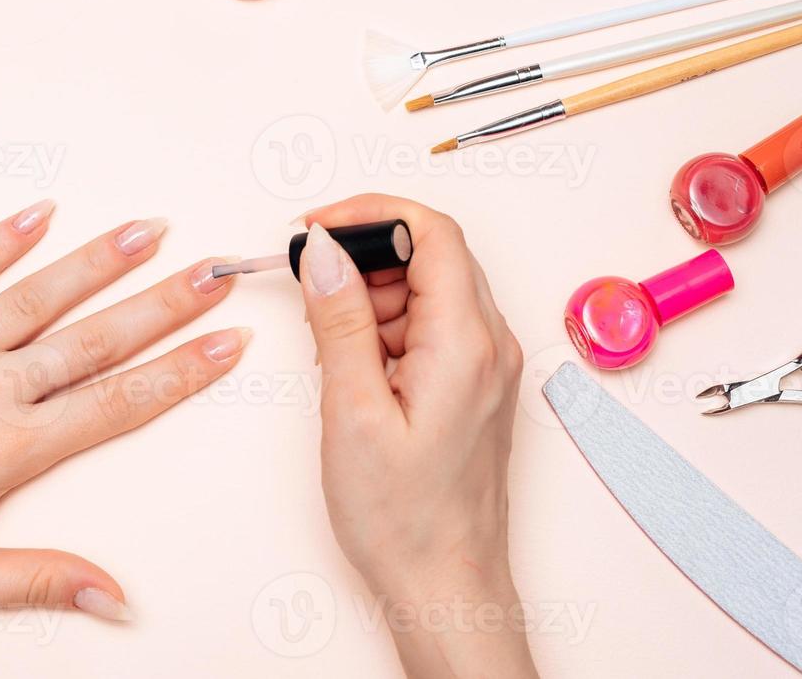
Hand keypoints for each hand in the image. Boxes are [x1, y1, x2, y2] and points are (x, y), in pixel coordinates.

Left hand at [0, 199, 246, 620]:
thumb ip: (41, 580)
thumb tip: (116, 598)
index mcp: (6, 451)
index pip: (119, 403)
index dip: (183, 372)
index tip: (228, 343)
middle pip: (95, 338)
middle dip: (165, 304)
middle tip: (216, 273)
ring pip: (39, 296)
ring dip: (99, 261)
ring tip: (148, 230)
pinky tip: (38, 212)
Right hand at [296, 195, 536, 678]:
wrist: (445, 588)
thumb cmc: (404, 519)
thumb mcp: (352, 411)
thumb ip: (338, 320)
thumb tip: (326, 251)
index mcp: (467, 342)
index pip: (432, 231)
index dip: (371, 213)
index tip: (317, 227)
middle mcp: (489, 345)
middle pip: (431, 255)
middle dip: (365, 257)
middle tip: (312, 290)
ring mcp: (485, 366)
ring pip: (427, 290)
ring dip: (371, 298)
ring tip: (330, 349)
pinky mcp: (472, 386)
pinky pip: (429, 327)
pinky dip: (384, 329)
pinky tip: (353, 369)